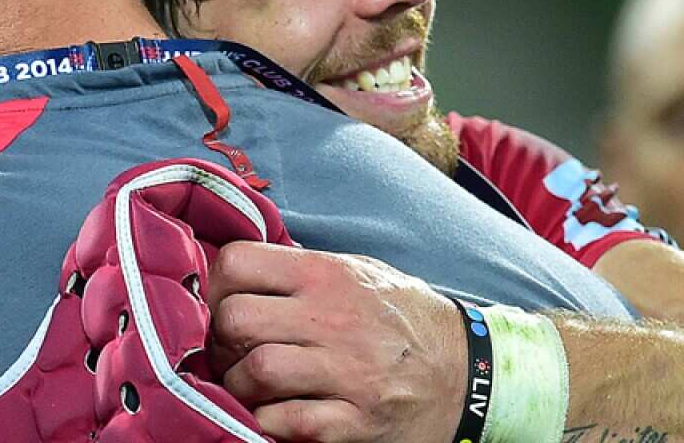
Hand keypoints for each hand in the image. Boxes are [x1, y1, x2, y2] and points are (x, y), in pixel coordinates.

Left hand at [206, 242, 467, 441]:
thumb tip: (233, 270)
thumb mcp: (358, 272)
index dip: (216, 286)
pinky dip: (267, 421)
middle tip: (232, 353)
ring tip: (252, 387)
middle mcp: (334, 318)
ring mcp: (346, 372)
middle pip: (235, 319)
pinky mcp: (354, 421)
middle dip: (221, 341)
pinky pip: (283, 422)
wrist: (467, 372)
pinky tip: (277, 413)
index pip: (237, 262)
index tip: (222, 304)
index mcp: (327, 274)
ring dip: (240, 386)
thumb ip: (301, 269)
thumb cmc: (401, 318)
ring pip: (254, 372)